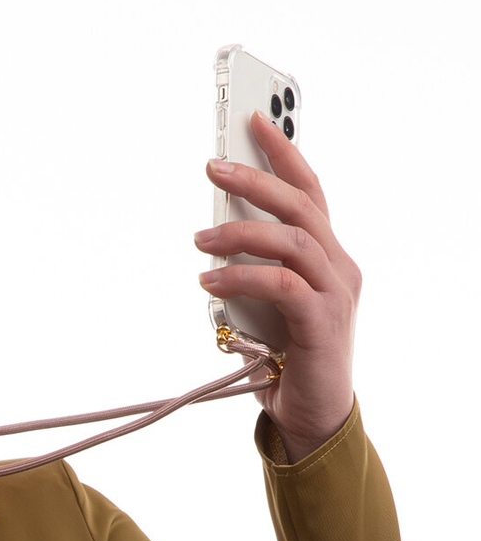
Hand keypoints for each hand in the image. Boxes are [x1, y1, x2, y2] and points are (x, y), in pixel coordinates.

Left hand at [195, 109, 360, 461]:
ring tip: (200, 238)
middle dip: (256, 178)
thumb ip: (249, 278)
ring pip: (291, 240)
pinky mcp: (323, 322)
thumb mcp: (264, 311)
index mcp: (328, 259)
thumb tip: (211, 254)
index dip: (284, 153)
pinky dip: (243, 277)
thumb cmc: (288, 366)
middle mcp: (339, 269)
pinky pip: (282, 284)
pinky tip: (211, 281)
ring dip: (240, 232)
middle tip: (212, 166)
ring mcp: (335, 294)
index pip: (309, 193)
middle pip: (301, 206)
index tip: (253, 120)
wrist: (312, 420)